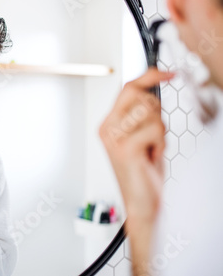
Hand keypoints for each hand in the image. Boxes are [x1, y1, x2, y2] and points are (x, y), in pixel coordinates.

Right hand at [99, 69, 174, 225]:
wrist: (141, 201)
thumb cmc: (142, 171)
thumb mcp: (142, 136)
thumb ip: (142, 114)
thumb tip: (154, 89)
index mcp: (109, 123)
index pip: (127, 88)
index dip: (149, 76)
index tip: (168, 73)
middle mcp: (108, 128)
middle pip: (137, 94)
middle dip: (156, 110)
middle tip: (154, 132)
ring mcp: (114, 138)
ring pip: (150, 112)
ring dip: (160, 130)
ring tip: (152, 147)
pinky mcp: (125, 148)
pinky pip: (154, 129)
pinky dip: (160, 143)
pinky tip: (152, 155)